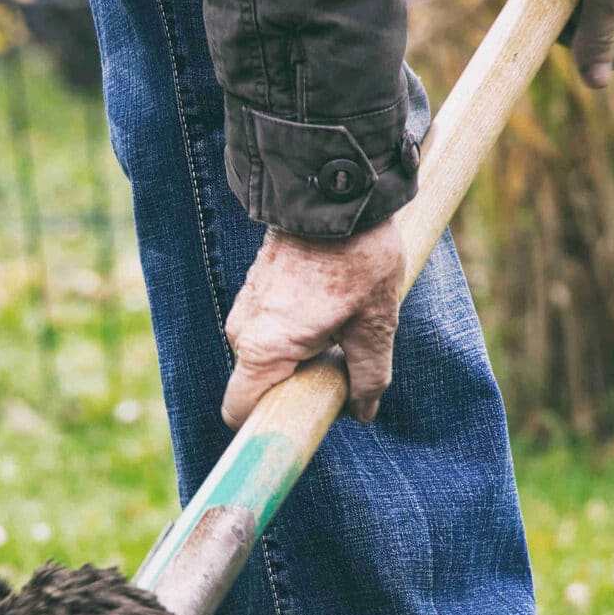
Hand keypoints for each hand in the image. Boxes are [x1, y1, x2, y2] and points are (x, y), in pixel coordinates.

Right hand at [222, 214, 405, 427]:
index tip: (305, 418)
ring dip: (299, 355)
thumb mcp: (375, 324)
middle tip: (339, 364)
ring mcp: (245, 306)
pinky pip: (268, 328)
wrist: (333, 190)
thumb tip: (362, 410)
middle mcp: (242, 331)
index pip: (238, 412)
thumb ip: (368, 375)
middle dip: (296, 385)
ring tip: (340, 327)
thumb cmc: (356, 258)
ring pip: (266, 354)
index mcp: (265, 348)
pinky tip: (328, 306)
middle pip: (259, 384)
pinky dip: (294, 331)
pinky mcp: (254, 287)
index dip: (269, 424)